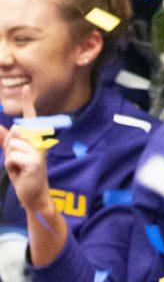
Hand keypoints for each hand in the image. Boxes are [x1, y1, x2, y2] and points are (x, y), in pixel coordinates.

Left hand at [0, 87, 50, 213]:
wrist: (33, 194)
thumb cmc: (23, 172)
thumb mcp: (13, 154)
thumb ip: (6, 140)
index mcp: (35, 137)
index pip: (30, 117)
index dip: (28, 101)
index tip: (26, 87)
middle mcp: (39, 140)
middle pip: (14, 133)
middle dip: (9, 147)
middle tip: (17, 161)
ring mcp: (38, 150)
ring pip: (11, 146)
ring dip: (9, 159)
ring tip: (19, 168)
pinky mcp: (34, 161)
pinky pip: (12, 157)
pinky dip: (11, 166)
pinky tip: (20, 173)